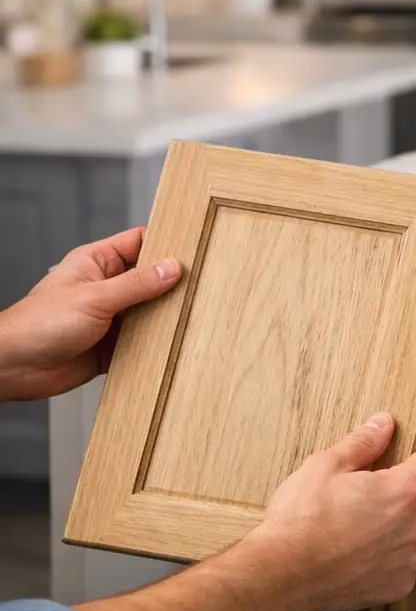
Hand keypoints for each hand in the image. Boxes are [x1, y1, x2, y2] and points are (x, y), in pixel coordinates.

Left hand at [0, 227, 181, 402]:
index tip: (193, 249)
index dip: (166, 243)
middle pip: (151, 278)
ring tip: (193, 314)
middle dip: (173, 283)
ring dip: (167, 315)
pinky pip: (146, 341)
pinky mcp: (115, 345)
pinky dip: (159, 343)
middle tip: (202, 284)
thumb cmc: (37, 325)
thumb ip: (136, 284)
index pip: (139, 242)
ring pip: (152, 311)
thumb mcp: (94, 297)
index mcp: (97, 263)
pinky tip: (175, 342)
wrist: (15, 368)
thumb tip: (171, 268)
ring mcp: (112, 317)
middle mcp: (107, 288)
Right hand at [245, 413, 415, 610]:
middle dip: (406, 485)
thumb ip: (363, 442)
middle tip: (373, 485)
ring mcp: (408, 560)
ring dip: (397, 521)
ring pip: (414, 528)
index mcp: (404, 493)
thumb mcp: (326, 466)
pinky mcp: (397, 586)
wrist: (279, 576)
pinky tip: (357, 549)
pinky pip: (402, 560)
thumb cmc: (300, 523)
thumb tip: (383, 425)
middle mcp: (415, 528)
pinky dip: (388, 553)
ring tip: (358, 522)